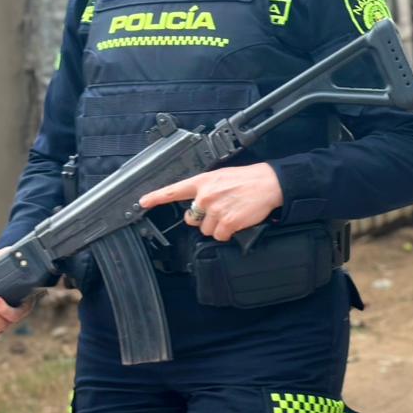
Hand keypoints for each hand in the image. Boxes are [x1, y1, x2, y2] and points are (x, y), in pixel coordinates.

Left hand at [139, 163, 284, 241]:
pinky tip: (237, 221)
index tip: (143, 202)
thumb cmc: (248, 179)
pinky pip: (219, 236)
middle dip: (202, 219)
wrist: (269, 183)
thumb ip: (205, 189)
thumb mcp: (221, 176)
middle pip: (191, 218)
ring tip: (232, 213)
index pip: (174, 190)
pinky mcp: (227, 223)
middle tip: (218, 210)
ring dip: (217, 226)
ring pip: (206, 230)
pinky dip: (228, 233)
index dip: (156, 197)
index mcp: (203, 182)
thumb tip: (197, 204)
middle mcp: (205, 196)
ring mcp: (216, 210)